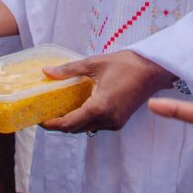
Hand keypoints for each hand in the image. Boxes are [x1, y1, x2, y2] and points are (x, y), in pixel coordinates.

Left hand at [41, 50, 173, 132]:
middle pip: (76, 129)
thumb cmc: (125, 64)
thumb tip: (46, 72)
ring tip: (60, 108)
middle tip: (46, 112)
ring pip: (86, 128)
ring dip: (73, 122)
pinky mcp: (120, 121)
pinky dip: (85, 119)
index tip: (40, 119)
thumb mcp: (94, 63)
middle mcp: (107, 120)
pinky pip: (97, 125)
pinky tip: (79, 106)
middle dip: (60, 124)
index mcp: (99, 107)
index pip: (69, 123)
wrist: (153, 70)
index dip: (52, 124)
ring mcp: (115, 123)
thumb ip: (69, 70)